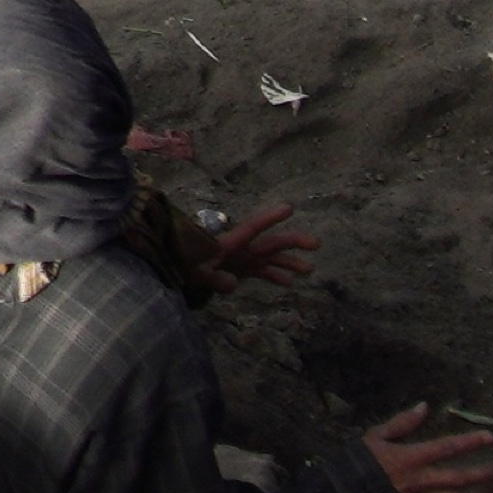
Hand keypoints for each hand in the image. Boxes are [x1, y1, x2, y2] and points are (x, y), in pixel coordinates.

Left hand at [194, 201, 317, 296]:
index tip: (289, 208)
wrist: (176, 269)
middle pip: (270, 243)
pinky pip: (262, 271)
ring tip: (310, 269)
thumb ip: (213, 278)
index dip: (271, 218)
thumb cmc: (185, 264)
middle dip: (293, 242)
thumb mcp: (196, 272)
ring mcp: (242, 259)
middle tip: (316, 244)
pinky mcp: (240, 269)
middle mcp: (241, 248)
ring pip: (270, 258)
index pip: (254, 227)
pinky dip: (275, 276)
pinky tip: (289, 283)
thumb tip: (233, 284)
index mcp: (231, 243)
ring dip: (289, 262)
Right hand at [364, 403, 492, 492]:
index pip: (446, 448)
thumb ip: (402, 423)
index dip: (469, 443)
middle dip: (488, 473)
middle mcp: (422, 481)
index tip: (490, 437)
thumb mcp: (376, 437)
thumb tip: (424, 407)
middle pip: (462, 478)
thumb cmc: (361, 465)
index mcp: (411, 458)